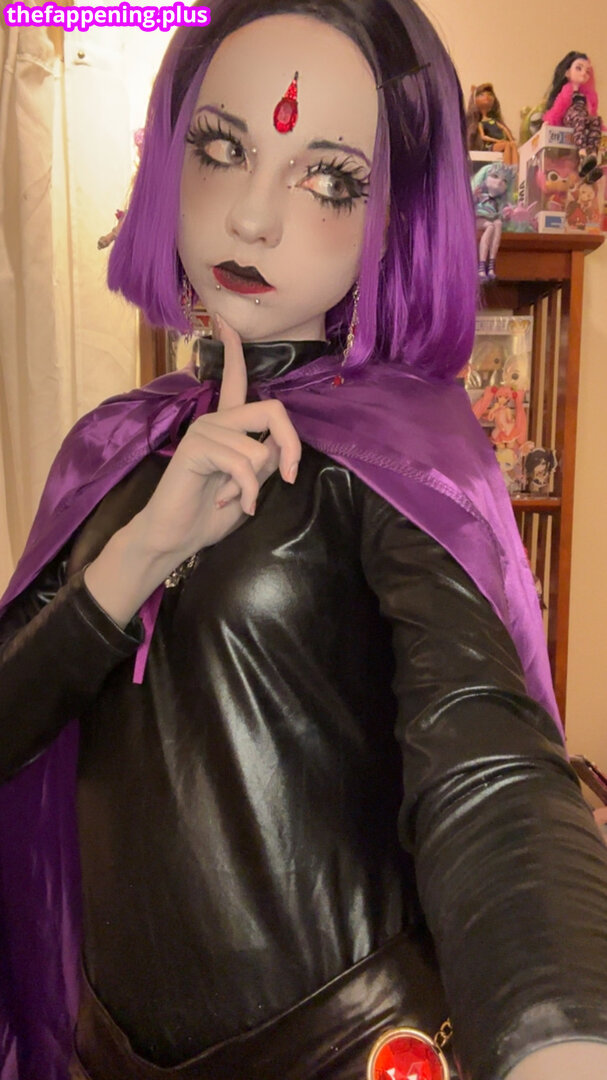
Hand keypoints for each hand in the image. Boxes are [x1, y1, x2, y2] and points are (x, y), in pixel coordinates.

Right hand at [84, 316, 300, 626]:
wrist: (175, 537)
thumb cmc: (210, 512)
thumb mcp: (251, 484)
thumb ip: (266, 458)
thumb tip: (281, 444)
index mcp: (228, 424)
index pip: (235, 379)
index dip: (233, 350)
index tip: (225, 321)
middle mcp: (216, 420)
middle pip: (273, 410)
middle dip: (291, 448)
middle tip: (287, 478)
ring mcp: (205, 431)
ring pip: (259, 451)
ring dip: (253, 486)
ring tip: (231, 497)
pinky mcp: (197, 447)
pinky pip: (242, 465)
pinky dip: (244, 491)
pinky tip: (226, 501)